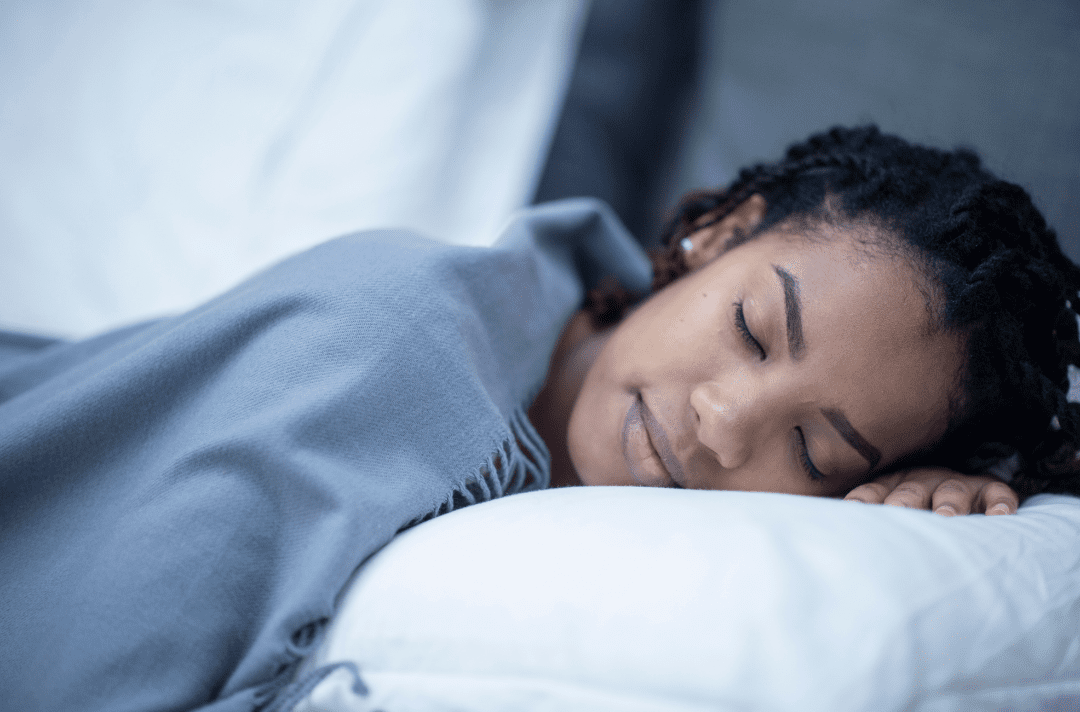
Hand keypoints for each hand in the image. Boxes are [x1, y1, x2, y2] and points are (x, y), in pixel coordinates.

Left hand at [844, 467, 1018, 515]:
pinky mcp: (989, 490)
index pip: (870, 493)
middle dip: (903, 502)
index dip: (860, 502)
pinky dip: (999, 504)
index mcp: (888, 486)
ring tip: (947, 516)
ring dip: (949, 502)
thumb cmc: (910, 505)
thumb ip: (853, 526)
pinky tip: (998, 517)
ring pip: (951, 490)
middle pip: (908, 491)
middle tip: (899, 515)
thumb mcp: (882, 510)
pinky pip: (998, 493)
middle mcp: (920, 481)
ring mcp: (955, 483)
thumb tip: (805, 538)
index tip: (848, 514)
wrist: (959, 479)